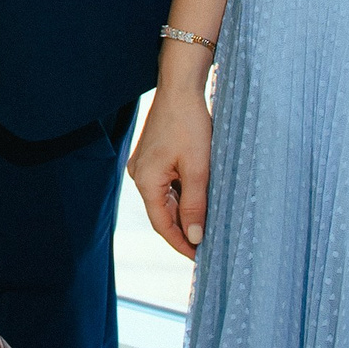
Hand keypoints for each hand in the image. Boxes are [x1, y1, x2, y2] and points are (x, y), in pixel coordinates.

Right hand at [125, 86, 212, 259]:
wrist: (180, 89)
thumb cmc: (189, 125)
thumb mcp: (198, 169)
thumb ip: (195, 206)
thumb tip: (196, 237)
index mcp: (146, 181)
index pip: (162, 225)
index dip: (181, 244)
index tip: (200, 258)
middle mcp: (139, 175)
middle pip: (162, 213)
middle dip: (184, 230)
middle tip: (209, 245)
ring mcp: (144, 166)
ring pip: (165, 199)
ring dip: (184, 212)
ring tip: (208, 224)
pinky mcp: (151, 157)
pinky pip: (166, 185)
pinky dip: (181, 196)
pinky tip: (199, 199)